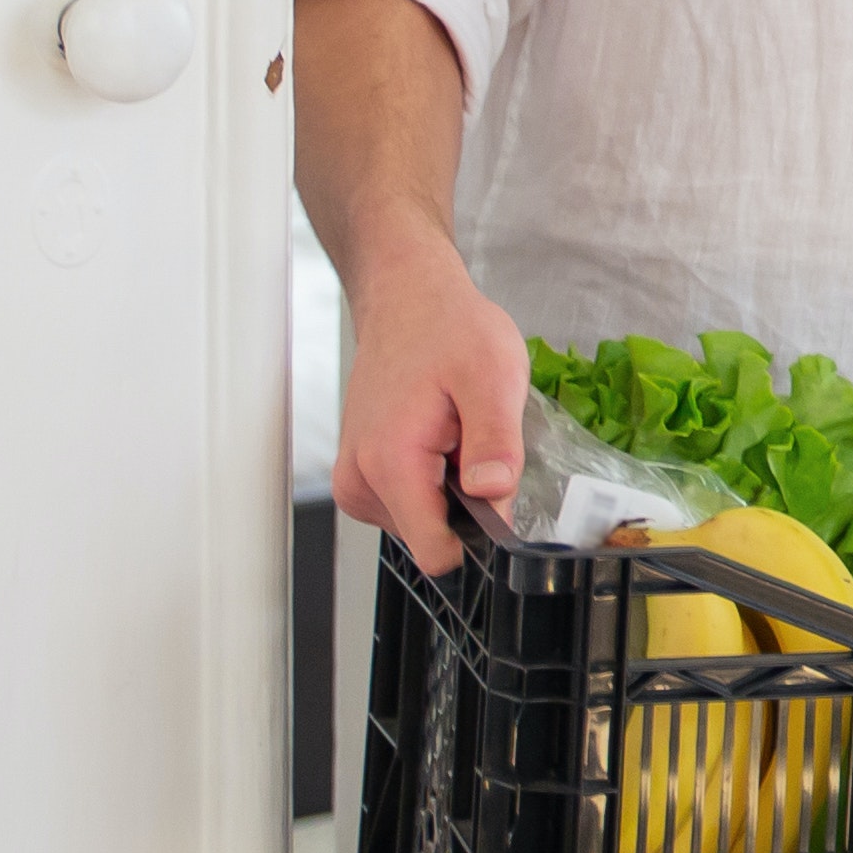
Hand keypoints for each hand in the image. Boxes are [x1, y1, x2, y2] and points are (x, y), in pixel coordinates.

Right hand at [335, 231, 526, 576]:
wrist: (408, 300)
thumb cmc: (447, 329)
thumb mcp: (493, 377)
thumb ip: (495, 442)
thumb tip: (493, 496)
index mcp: (390, 464)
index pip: (436, 552)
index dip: (480, 534)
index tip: (496, 493)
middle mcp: (361, 481)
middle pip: (433, 536)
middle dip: (466, 501)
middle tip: (473, 440)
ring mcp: (357, 480)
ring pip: (424, 521)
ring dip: (451, 486)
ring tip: (456, 430)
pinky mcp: (363, 475)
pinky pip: (411, 501)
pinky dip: (434, 477)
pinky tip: (440, 435)